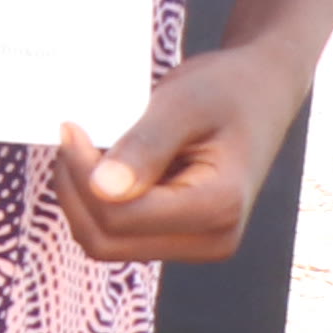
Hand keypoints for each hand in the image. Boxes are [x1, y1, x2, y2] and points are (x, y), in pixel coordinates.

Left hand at [58, 44, 313, 265]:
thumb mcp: (183, 103)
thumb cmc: (225, 90)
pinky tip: (102, 162)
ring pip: (105, 242)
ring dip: (81, 197)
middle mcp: (211, 238)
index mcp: (219, 207)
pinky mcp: (178, 236)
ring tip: (86, 147)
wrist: (260, 91)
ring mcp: (195, 243)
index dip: (82, 176)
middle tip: (72, 137)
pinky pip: (117, 233)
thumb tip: (104, 188)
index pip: (119, 217)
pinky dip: (96, 201)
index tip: (73, 128)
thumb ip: (145, 146)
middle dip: (75, 191)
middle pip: (105, 239)